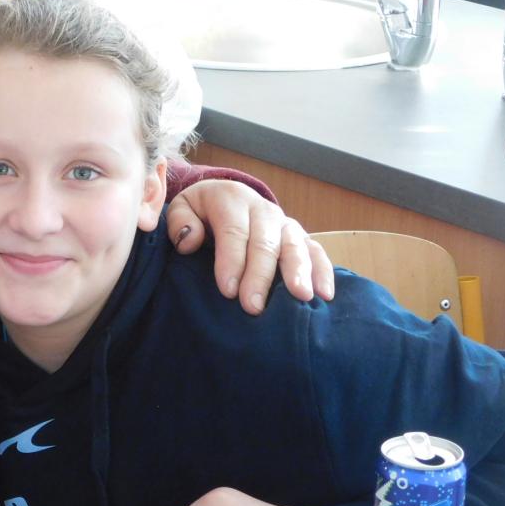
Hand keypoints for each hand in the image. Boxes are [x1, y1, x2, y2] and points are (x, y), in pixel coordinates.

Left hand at [166, 180, 334, 314]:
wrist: (225, 198)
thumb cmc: (200, 212)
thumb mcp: (182, 207)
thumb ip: (180, 222)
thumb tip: (190, 241)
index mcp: (231, 199)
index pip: (233, 230)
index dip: (231, 260)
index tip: (228, 291)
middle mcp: (263, 210)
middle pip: (265, 242)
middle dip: (260, 276)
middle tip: (254, 307)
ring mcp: (285, 224)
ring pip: (295, 245)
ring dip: (298, 273)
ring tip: (301, 298)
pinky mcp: (301, 238)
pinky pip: (317, 251)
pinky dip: (323, 271)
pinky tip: (324, 295)